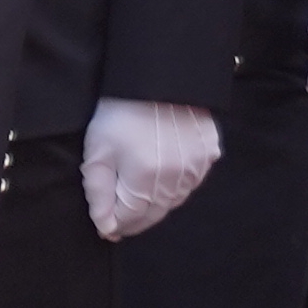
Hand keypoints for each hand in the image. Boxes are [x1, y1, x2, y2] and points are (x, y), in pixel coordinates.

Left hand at [80, 99, 222, 241]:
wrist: (158, 78)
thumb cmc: (120, 114)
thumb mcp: (97, 152)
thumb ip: (99, 194)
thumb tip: (106, 229)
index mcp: (144, 178)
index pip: (130, 219)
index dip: (116, 226)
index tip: (106, 228)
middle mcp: (174, 178)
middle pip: (155, 213)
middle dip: (136, 219)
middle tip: (121, 218)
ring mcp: (196, 166)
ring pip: (174, 201)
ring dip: (156, 204)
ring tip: (140, 196)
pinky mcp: (210, 154)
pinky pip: (191, 183)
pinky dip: (176, 187)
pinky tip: (163, 176)